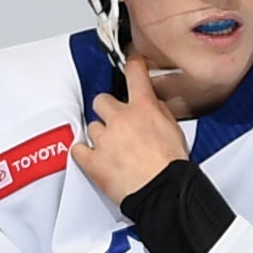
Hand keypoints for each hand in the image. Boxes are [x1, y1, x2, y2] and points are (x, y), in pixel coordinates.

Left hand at [74, 55, 191, 205]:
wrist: (162, 190)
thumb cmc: (171, 165)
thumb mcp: (174, 130)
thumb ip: (158, 112)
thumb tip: (150, 105)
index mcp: (144, 109)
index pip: (135, 74)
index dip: (133, 65)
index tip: (131, 62)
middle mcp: (121, 118)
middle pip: (101, 100)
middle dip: (107, 110)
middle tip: (117, 123)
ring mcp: (103, 139)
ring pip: (92, 127)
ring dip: (100, 136)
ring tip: (114, 150)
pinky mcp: (91, 159)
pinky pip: (78, 149)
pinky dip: (85, 153)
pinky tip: (96, 159)